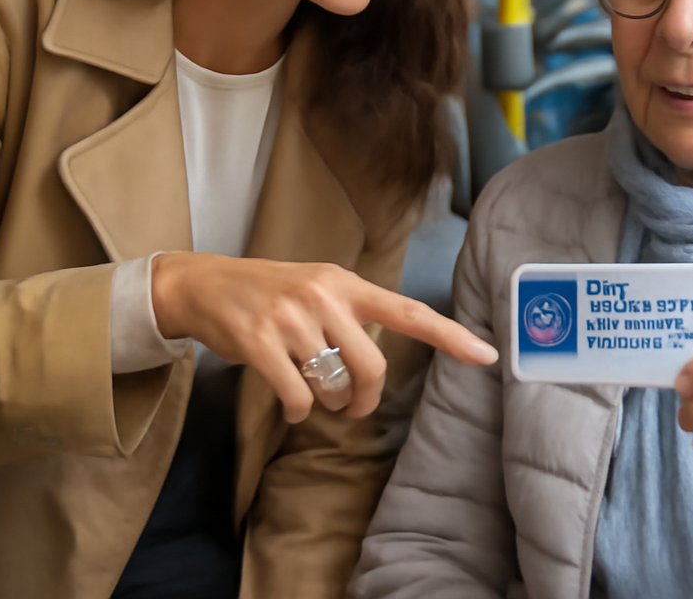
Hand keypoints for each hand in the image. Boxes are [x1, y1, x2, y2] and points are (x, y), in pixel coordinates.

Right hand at [151, 252, 497, 423]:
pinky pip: (297, 397)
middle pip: (371, 367)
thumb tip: (378, 364)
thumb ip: (351, 314)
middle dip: (365, 398)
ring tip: (314, 393)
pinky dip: (298, 409)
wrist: (204, 285)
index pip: (409, 311)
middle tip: (354, 406)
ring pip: (333, 386)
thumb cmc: (269, 294)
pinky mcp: (259, 342)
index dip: (450, 336)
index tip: (488, 355)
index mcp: (346, 283)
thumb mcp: (317, 288)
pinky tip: (290, 401)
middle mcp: (323, 296)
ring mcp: (290, 318)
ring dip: (328, 403)